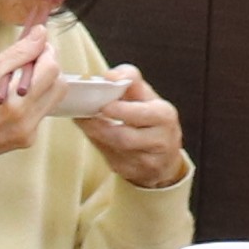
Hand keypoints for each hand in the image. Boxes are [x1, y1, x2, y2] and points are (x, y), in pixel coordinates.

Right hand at [0, 28, 58, 177]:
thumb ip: (16, 53)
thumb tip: (39, 35)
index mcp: (18, 102)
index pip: (51, 69)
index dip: (47, 51)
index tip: (37, 43)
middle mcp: (28, 120)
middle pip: (59, 85)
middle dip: (49, 67)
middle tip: (30, 58)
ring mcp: (29, 132)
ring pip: (52, 99)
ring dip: (42, 83)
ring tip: (18, 78)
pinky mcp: (26, 139)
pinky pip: (40, 112)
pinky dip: (32, 99)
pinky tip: (12, 98)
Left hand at [89, 66, 188, 189]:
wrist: (164, 156)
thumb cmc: (151, 118)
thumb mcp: (146, 96)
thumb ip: (130, 80)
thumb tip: (110, 76)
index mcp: (164, 116)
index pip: (143, 114)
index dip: (122, 111)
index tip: (104, 106)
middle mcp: (160, 141)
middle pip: (126, 137)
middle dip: (102, 127)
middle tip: (84, 115)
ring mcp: (147, 161)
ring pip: (116, 150)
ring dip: (96, 135)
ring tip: (84, 121)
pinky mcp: (133, 172)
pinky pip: (112, 160)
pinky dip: (99, 145)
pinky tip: (93, 134)